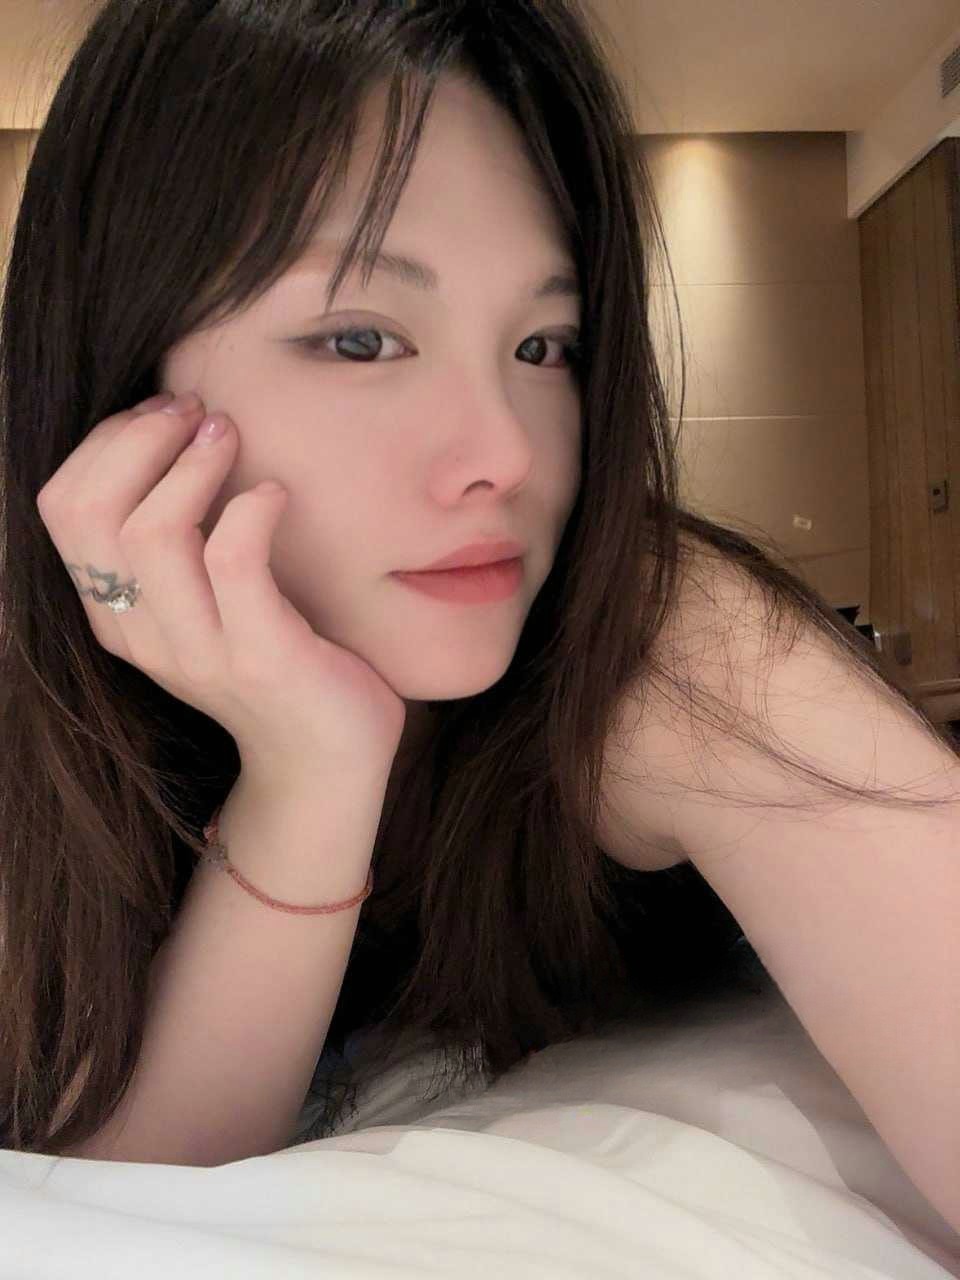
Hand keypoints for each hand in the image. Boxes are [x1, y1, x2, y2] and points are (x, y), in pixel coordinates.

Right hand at [36, 392, 406, 776]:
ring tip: (231, 437)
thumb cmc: (274, 661)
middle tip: (196, 412)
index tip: (162, 414)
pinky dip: (252, 509)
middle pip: (91, 514)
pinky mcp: (263, 658)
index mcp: (116, 616)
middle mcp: (143, 637)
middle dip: (140, 440)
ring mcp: (200, 652)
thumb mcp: (201, 605)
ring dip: (194, 464)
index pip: (61, 509)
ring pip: (151, 534)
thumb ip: (172, 547)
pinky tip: (275, 495)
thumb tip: (170, 434)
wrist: (326, 760)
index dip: (105, 444)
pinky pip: (233, 561)